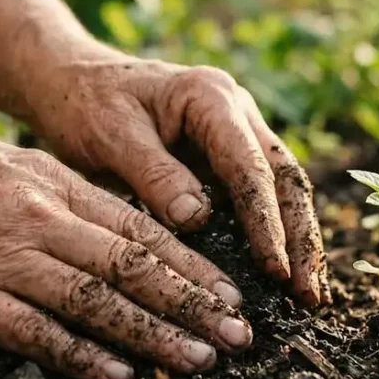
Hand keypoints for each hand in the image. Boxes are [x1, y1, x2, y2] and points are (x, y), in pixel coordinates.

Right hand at [0, 127, 253, 378]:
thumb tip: (116, 222)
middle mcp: (38, 219)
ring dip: (154, 334)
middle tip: (240, 333)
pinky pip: (34, 332)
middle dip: (193, 302)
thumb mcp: (9, 162)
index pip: (140, 227)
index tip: (230, 292)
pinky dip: (79, 354)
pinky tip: (117, 373)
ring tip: (199, 357)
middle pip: (133, 265)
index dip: (192, 264)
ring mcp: (2, 260)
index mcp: (52, 182)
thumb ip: (63, 192)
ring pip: (97, 301)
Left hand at [23, 49, 330, 306]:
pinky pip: (259, 200)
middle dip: (300, 238)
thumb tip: (198, 219)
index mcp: (211, 98)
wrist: (71, 83)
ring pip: (282, 191)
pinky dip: (273, 238)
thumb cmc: (86, 104)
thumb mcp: (110, 134)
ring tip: (308, 296)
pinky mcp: (224, 162)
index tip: (275, 269)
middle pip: (284, 178)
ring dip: (297, 242)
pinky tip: (281, 279)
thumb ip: (154, 173)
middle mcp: (235, 114)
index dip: (266, 221)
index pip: (250, 167)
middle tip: (308, 293)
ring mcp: (235, 136)